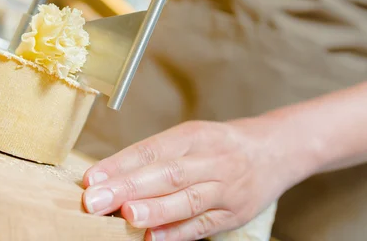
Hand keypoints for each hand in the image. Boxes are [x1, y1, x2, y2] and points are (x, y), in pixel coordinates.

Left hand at [81, 120, 296, 240]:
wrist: (275, 150)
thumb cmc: (219, 144)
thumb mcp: (191, 137)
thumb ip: (155, 156)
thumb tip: (110, 177)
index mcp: (194, 136)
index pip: (152, 150)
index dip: (120, 164)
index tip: (91, 178)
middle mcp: (210, 159)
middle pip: (167, 173)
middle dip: (128, 187)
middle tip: (95, 200)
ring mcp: (225, 187)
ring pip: (188, 199)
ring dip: (155, 209)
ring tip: (126, 216)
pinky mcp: (234, 213)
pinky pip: (204, 224)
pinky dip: (179, 232)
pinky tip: (155, 237)